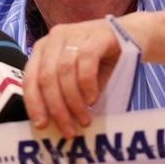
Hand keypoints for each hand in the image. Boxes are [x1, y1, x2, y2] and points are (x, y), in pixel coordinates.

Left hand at [23, 19, 120, 137]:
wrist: (134, 36)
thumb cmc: (101, 61)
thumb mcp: (76, 77)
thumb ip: (63, 93)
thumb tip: (54, 122)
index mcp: (44, 49)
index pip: (31, 78)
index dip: (34, 103)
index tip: (42, 125)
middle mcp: (55, 38)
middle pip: (47, 77)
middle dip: (57, 108)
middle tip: (69, 130)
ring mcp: (76, 33)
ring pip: (64, 71)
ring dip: (74, 101)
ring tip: (84, 119)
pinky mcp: (97, 34)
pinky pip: (86, 61)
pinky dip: (87, 84)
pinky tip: (92, 98)